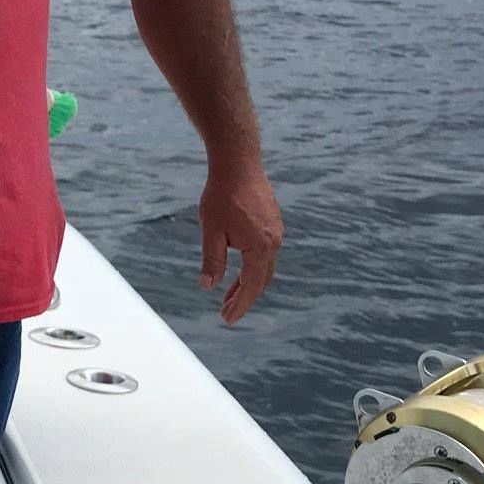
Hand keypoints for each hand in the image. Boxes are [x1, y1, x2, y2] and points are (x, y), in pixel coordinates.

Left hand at [198, 163, 282, 325]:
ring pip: (264, 267)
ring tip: (229, 296)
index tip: (228, 320)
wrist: (238, 163)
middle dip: (244, 298)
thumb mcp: (211, 230)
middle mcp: (273, 242)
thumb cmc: (222, 194)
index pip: (251, 286)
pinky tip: (239, 270)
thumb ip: (212, 260)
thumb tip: (208, 286)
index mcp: (260, 247)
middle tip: (226, 313)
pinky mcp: (272, 223)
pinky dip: (252, 267)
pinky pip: (265, 253)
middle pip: (261, 280)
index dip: (239, 305)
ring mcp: (275, 232)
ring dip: (248, 283)